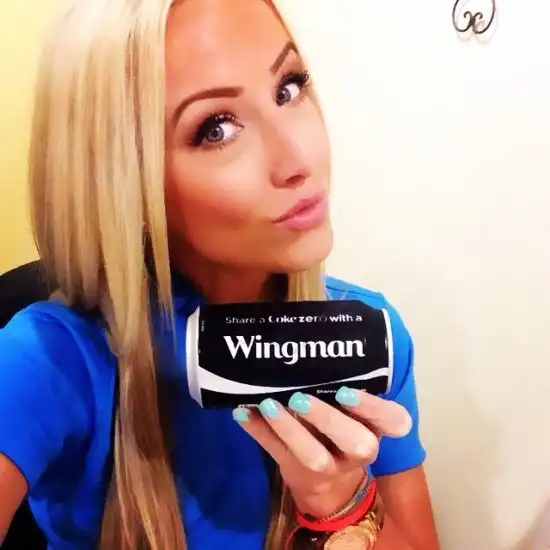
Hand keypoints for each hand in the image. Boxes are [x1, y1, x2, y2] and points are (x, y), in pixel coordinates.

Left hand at [233, 387, 411, 517]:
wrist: (329, 482)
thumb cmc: (341, 428)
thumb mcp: (353, 411)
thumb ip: (343, 384)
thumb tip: (313, 341)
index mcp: (376, 427)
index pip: (393, 420)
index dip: (372, 408)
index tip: (347, 390)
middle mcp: (360, 449)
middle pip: (354, 441)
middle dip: (326, 418)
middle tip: (299, 398)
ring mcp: (330, 468)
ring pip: (313, 454)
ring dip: (288, 428)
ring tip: (268, 404)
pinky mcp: (300, 475)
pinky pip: (277, 453)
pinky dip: (258, 431)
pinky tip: (243, 412)